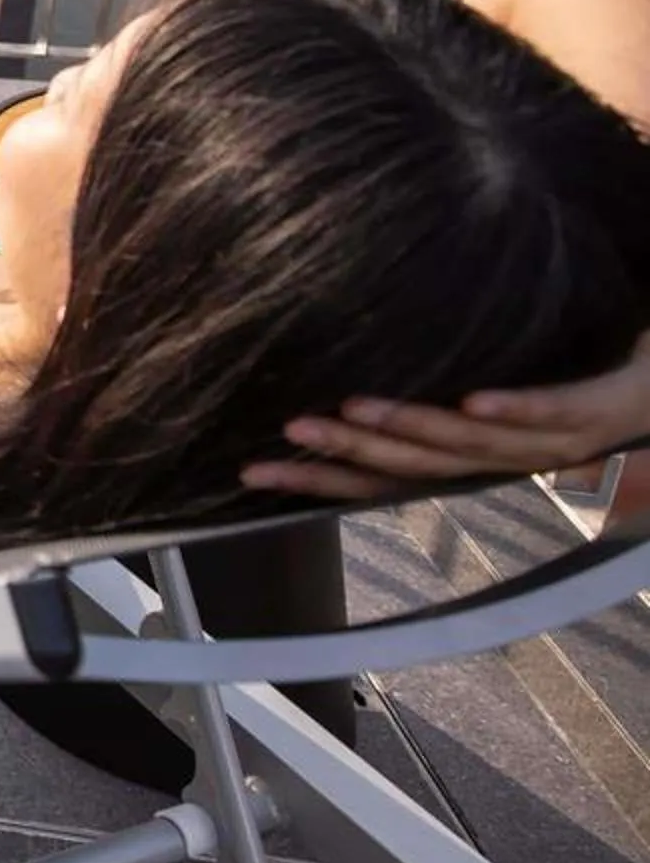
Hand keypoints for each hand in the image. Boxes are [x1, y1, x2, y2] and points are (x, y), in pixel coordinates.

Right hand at [243, 329, 649, 501]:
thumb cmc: (597, 387)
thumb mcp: (515, 401)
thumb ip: (453, 402)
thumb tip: (365, 385)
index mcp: (484, 460)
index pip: (387, 476)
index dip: (321, 478)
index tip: (255, 471)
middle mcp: (514, 462)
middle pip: (419, 464)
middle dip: (349, 451)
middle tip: (287, 432)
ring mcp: (561, 440)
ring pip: (474, 443)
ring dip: (413, 428)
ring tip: (353, 409)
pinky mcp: (607, 407)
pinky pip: (556, 409)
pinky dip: (515, 408)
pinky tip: (473, 400)